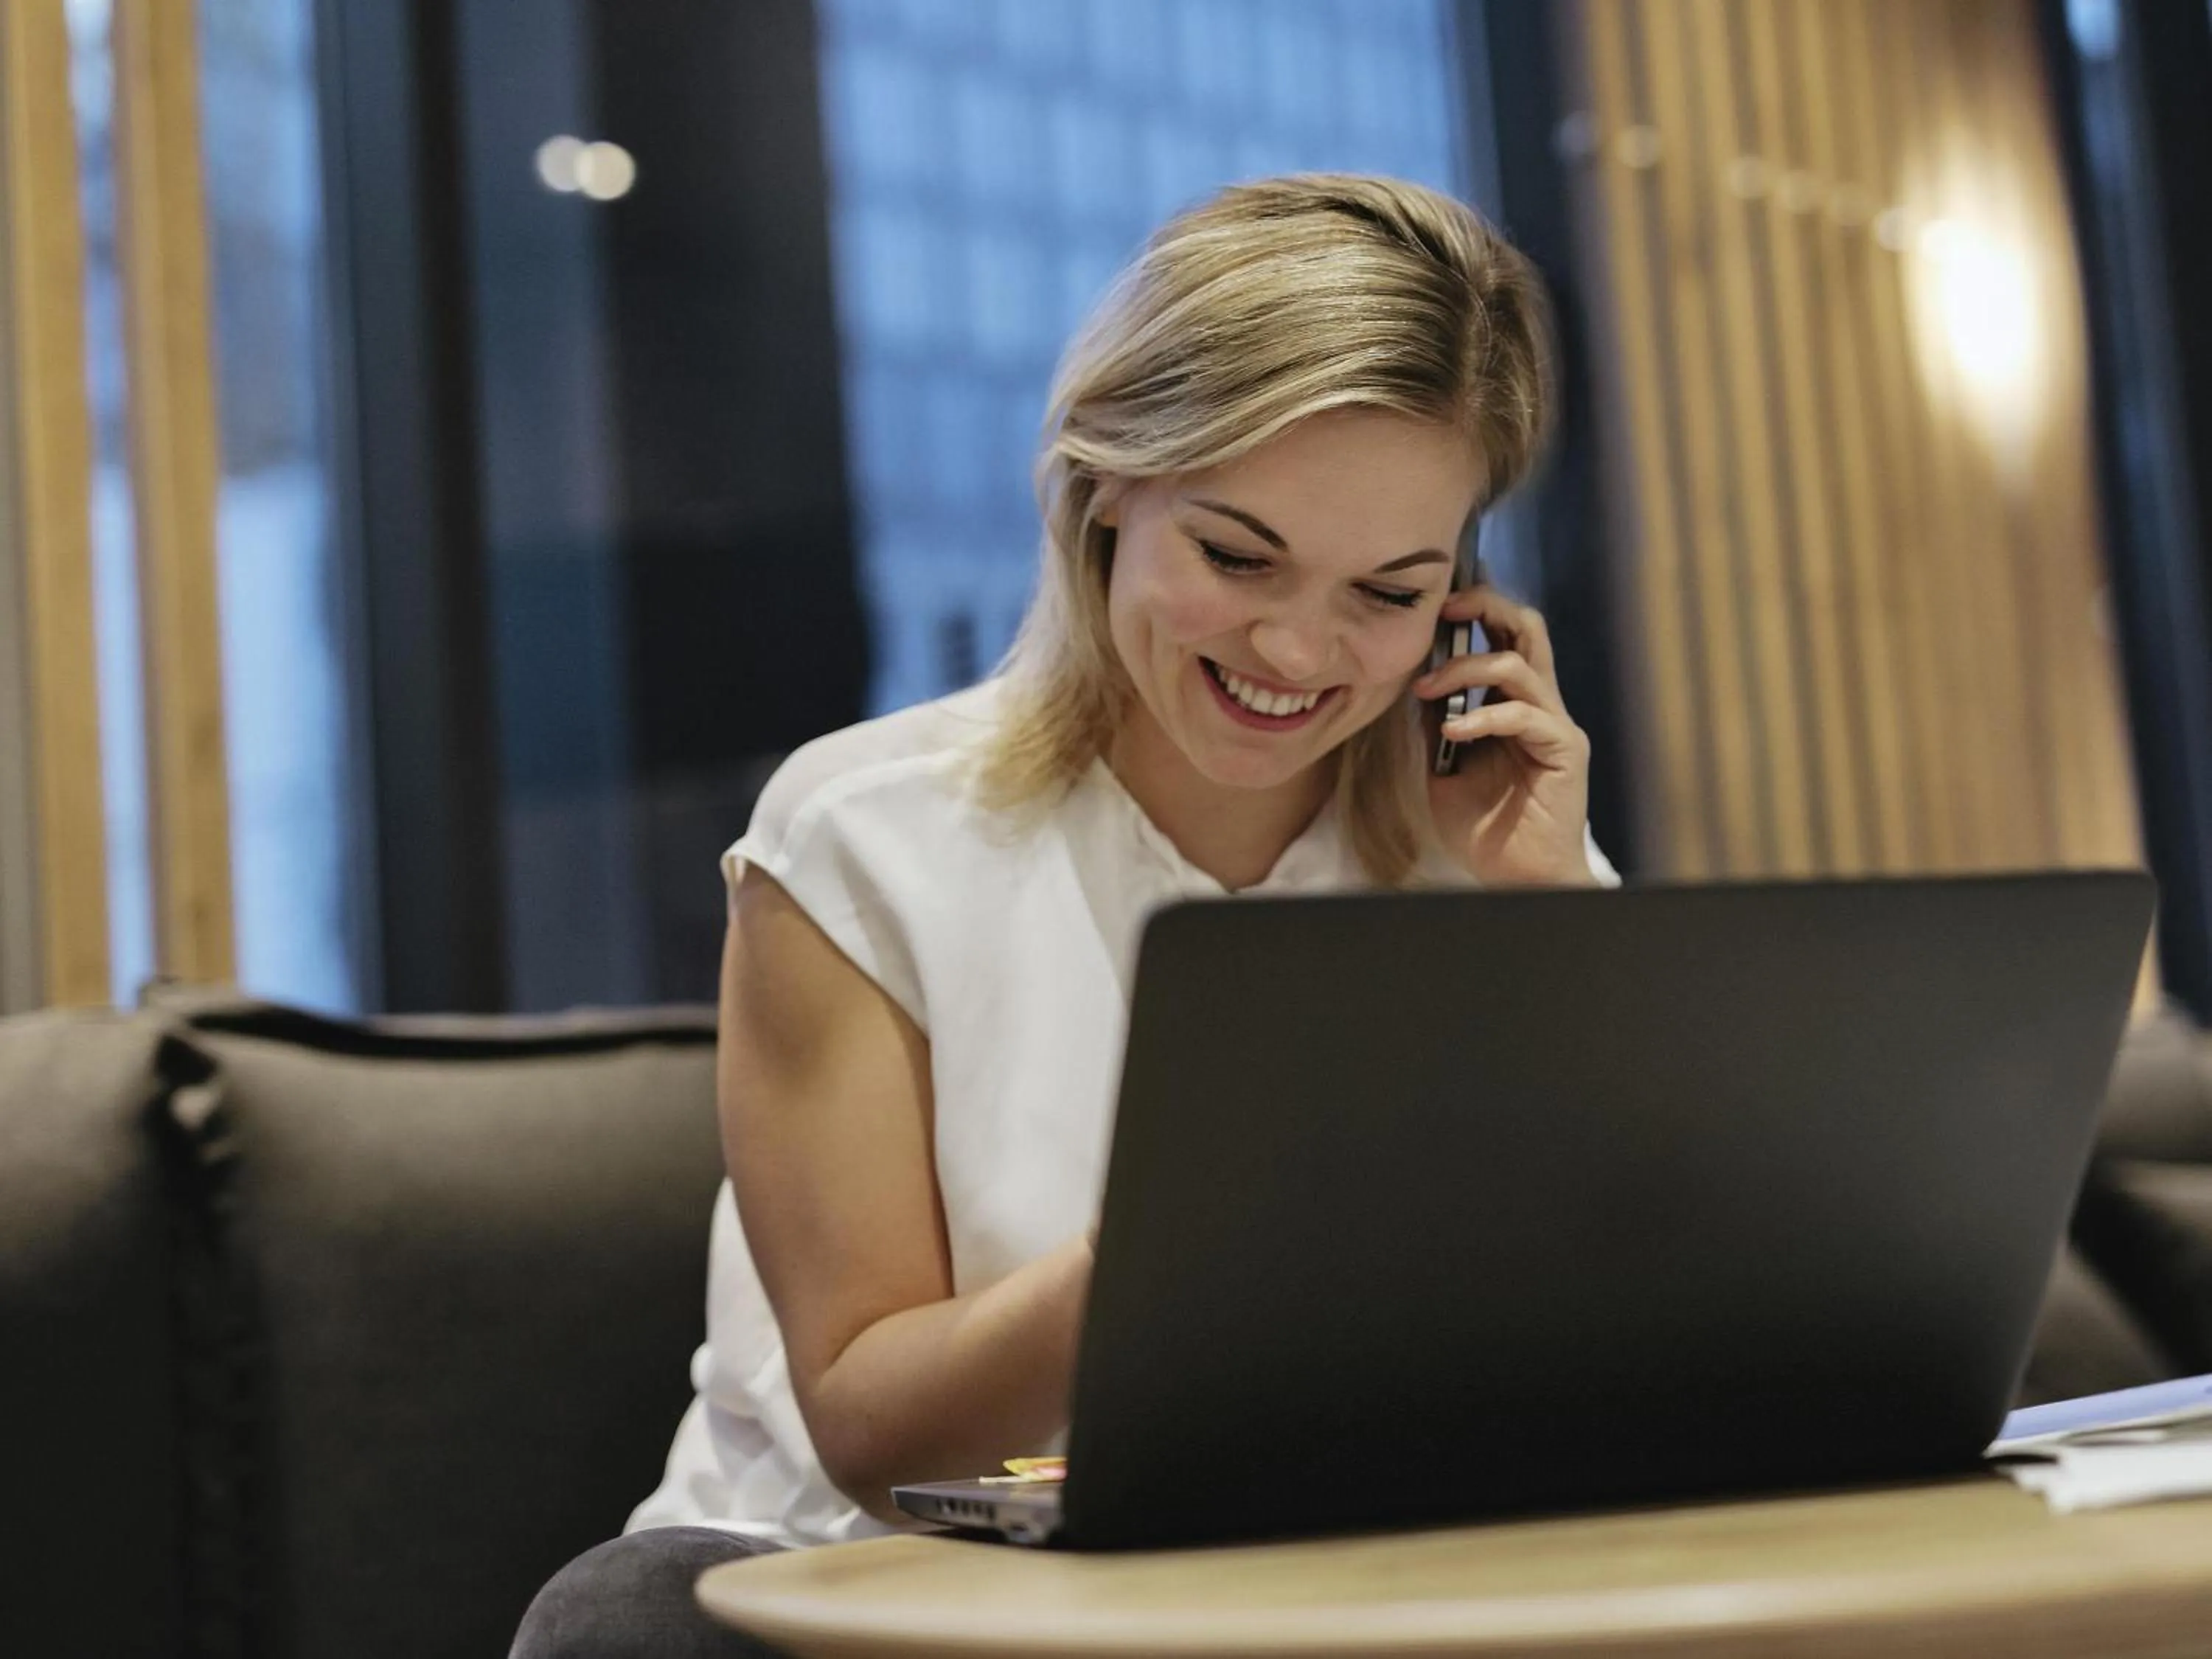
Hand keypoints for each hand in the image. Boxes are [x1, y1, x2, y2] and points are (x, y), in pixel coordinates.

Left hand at [1412, 585, 1594, 886]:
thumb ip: (1438, 723)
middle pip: (1527, 629)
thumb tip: (1416, 683)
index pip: (1505, 635)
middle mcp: (1540, 705)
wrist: (1516, 877)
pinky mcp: (1564, 751)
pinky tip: (1452, 732)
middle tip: (1446, 611)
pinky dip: (1483, 717)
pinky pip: (1524, 716)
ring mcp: (1555, 725)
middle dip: (1486, 607)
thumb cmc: (1484, 827)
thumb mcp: (1444, 767)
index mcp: (1514, 703)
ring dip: (1467, 668)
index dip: (1476, 610)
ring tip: (1428, 689)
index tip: (1435, 609)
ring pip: (1520, 665)